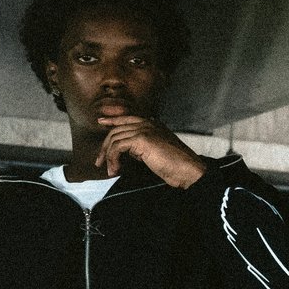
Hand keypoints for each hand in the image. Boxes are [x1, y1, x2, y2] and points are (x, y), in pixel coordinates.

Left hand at [93, 103, 207, 187]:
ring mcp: (144, 129)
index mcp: (153, 124)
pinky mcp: (141, 139)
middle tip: (100, 161)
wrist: (188, 170)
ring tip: (110, 170)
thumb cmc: (177, 166)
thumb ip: (143, 147)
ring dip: (108, 156)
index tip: (102, 122)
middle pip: (117, 129)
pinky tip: (116, 169)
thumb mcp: (157, 152)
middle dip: (105, 146)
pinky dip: (113, 159)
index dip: (113, 119)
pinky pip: (118, 147)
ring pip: (115, 138)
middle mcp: (148, 123)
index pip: (128, 118)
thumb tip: (128, 152)